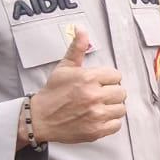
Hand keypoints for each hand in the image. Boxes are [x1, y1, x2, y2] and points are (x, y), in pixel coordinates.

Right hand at [29, 27, 125, 142]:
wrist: (39, 118)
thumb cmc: (52, 93)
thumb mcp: (65, 67)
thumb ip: (77, 48)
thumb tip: (81, 29)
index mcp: (88, 78)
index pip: (116, 75)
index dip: (108, 79)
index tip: (99, 82)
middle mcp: (93, 96)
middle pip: (121, 92)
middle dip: (111, 92)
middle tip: (99, 94)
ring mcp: (96, 114)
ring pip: (121, 108)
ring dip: (112, 107)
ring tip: (99, 105)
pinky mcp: (96, 130)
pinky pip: (116, 124)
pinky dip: (110, 122)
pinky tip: (99, 116)